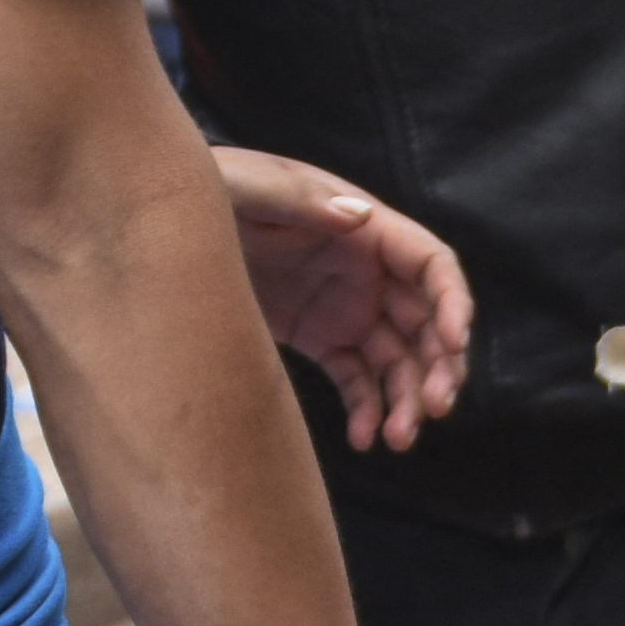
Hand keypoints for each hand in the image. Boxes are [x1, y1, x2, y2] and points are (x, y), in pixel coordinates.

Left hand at [207, 148, 468, 453]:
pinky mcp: (320, 337)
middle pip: (425, 323)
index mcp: (366, 229)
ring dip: (407, 401)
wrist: (169, 226)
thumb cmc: (219, 188)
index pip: (431, 266)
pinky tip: (363, 439)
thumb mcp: (252, 186)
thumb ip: (301, 199)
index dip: (452, 304)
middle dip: (437, 366)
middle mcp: (368, 271)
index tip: (455, 346)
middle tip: (433, 409)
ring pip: (397, 361)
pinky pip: (356, 380)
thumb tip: (360, 215)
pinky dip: (366, 410)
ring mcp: (346, 307)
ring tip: (398, 439)